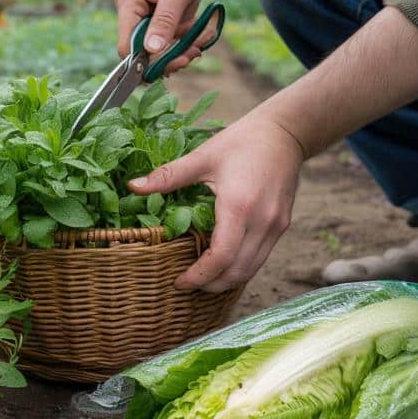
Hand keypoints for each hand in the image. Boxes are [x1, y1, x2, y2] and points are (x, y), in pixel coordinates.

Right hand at [114, 0, 220, 74]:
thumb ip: (164, 21)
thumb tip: (150, 51)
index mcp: (128, 1)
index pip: (126, 44)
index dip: (146, 59)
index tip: (173, 63)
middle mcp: (134, 10)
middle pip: (143, 50)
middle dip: (168, 56)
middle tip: (191, 55)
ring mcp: (149, 14)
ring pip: (159, 48)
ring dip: (180, 50)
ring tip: (199, 43)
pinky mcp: (163, 17)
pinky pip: (170, 39)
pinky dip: (185, 42)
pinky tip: (199, 37)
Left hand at [127, 114, 304, 291]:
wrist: (285, 133)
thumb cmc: (242, 141)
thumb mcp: (202, 156)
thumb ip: (168, 176)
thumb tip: (133, 186)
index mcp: (239, 206)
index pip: (220, 257)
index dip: (198, 276)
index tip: (179, 282)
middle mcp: (262, 222)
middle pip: (236, 271)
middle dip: (210, 285)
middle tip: (187, 285)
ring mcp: (276, 226)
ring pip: (252, 269)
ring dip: (227, 281)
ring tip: (202, 279)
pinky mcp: (282, 225)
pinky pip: (260, 257)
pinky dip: (241, 267)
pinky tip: (223, 264)